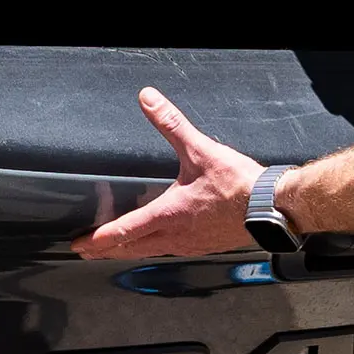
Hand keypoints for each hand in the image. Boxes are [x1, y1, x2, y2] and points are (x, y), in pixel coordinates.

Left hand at [71, 89, 265, 259]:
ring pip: (150, 252)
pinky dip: (154, 250)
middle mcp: (175, 236)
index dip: (99, 239)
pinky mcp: (205, 245)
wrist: (273, 208)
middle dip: (107, 250)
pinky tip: (159, 244)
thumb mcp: (200, 150)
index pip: (124, 231)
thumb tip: (149, 101)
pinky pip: (171, 251)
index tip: (80, 244)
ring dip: (130, 251)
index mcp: (168, 215)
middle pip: (132, 249)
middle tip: (88, 251)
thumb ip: (171, 124)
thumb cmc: (239, 186)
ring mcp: (190, 244)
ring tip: (117, 250)